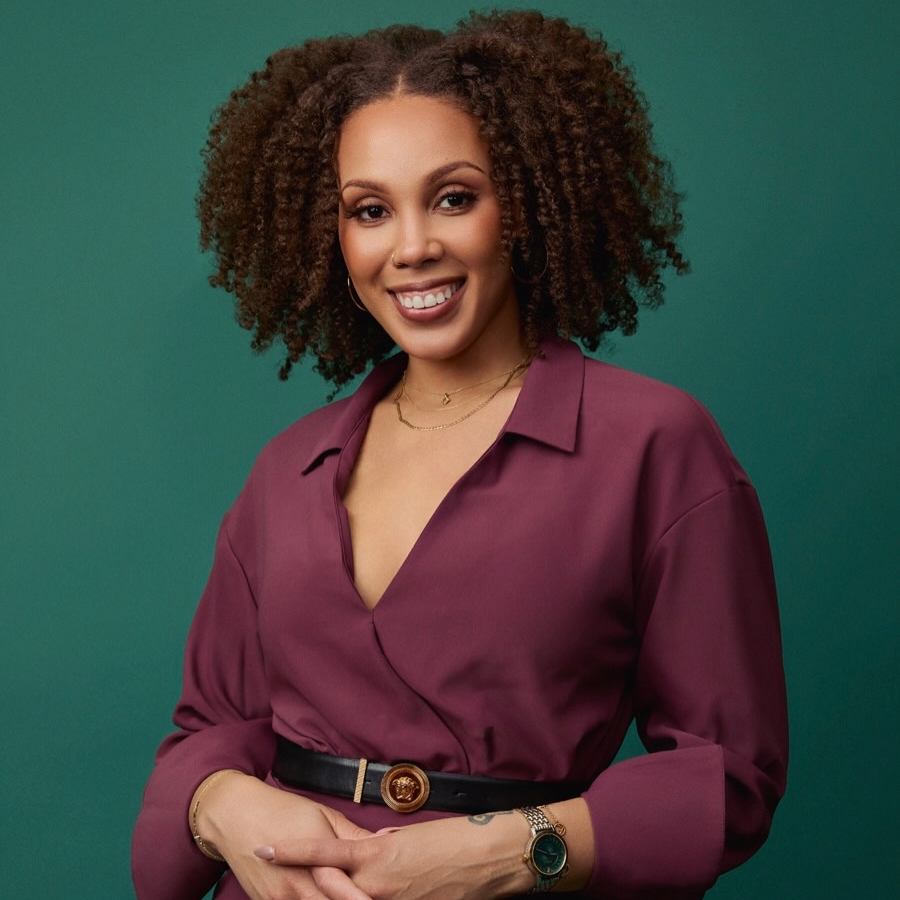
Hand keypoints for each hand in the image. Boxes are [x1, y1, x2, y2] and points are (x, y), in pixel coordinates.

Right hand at [193, 771, 374, 899]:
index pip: (344, 891)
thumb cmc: (282, 810)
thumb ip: (353, 837)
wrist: (235, 815)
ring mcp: (279, 898)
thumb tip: (384, 843)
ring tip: (347, 897)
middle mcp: (297, 883)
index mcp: (316, 858)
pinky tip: (316, 896)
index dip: (361, 899)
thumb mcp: (323, 816)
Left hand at [255, 810, 534, 899]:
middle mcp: (375, 883)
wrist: (489, 856)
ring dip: (331, 894)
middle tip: (269, 872)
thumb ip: (385, 846)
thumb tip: (371, 848)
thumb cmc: (454, 838)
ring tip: (335, 882)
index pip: (322, 851)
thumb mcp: (411, 836)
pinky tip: (348, 893)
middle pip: (327, 887)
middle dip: (303, 886)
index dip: (291, 851)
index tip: (263, 849)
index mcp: (374, 853)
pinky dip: (353, 897)